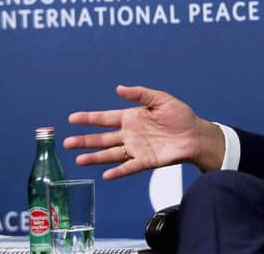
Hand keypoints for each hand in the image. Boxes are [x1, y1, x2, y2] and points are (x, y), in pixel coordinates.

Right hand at [63, 85, 223, 178]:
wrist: (195, 134)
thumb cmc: (180, 116)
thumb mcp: (161, 99)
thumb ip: (140, 94)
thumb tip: (119, 88)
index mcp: (132, 118)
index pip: (105, 118)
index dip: (89, 118)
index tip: (72, 118)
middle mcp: (130, 134)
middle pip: (103, 138)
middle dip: (85, 140)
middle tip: (67, 142)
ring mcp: (136, 149)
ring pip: (111, 154)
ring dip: (95, 157)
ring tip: (79, 160)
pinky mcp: (146, 161)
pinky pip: (129, 167)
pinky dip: (118, 171)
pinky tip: (106, 174)